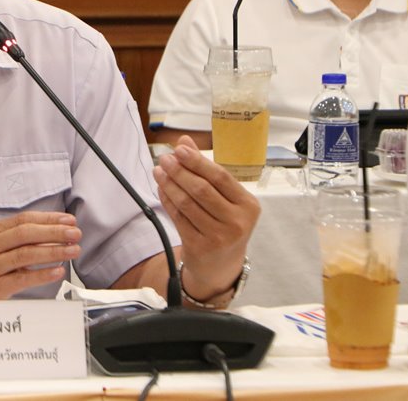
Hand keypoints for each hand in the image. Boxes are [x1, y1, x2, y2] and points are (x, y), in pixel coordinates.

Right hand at [0, 211, 81, 300]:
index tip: (68, 220)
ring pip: (25, 254)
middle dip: (54, 232)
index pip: (23, 220)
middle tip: (75, 233)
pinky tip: (57, 271)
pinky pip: (20, 279)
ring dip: (53, 251)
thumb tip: (46, 236)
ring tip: (73, 250)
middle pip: (26, 233)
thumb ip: (10, 239)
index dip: (48, 219)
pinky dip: (40, 274)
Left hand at [153, 136, 259, 299]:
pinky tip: (161, 188)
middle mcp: (237, 222)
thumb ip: (205, 169)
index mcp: (248, 205)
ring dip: (170, 184)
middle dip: (180, 171)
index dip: (198, 161)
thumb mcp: (224, 198)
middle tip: (165, 158)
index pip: (221, 178)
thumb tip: (184, 141)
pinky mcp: (200, 246)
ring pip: (187, 203)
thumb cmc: (224, 224)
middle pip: (202, 189)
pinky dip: (167, 200)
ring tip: (158, 170)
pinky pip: (178, 217)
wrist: (221, 266)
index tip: (179, 149)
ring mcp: (219, 236)